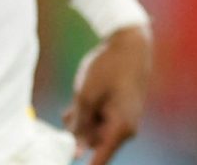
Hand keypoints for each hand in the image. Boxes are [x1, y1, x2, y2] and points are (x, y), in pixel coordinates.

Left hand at [65, 25, 150, 164]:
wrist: (130, 42)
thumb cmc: (110, 67)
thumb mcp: (86, 96)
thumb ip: (79, 127)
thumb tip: (75, 154)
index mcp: (121, 128)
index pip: (99, 160)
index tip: (66, 161)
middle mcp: (126, 128)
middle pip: (95, 144)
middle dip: (78, 133)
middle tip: (69, 114)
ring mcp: (125, 119)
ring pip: (96, 131)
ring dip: (82, 122)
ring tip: (74, 105)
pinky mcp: (122, 111)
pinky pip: (102, 121)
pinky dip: (90, 114)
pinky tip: (81, 101)